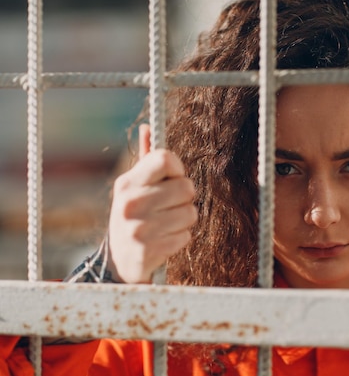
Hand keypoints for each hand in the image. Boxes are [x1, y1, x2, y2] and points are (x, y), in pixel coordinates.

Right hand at [106, 124, 197, 282]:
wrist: (118, 261)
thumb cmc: (135, 215)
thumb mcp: (133, 187)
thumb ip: (146, 159)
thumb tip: (148, 127)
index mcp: (126, 183)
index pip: (165, 158)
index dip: (177, 168)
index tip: (173, 178)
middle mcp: (130, 204)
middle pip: (186, 186)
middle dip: (186, 197)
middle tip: (172, 205)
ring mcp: (139, 228)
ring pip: (191, 212)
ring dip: (185, 219)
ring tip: (168, 224)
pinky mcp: (149, 251)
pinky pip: (186, 235)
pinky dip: (181, 238)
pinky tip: (164, 240)